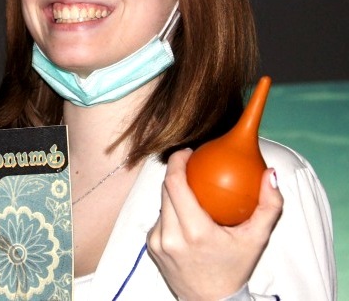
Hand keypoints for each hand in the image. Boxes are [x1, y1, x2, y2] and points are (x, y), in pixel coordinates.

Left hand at [146, 148, 282, 300]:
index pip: (174, 184)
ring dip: (174, 192)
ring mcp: (158, 243)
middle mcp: (171, 237)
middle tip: (192, 165)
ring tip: (190, 187)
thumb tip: (269, 173)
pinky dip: (171, 211)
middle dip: (176, 172)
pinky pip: (160, 218)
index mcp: (195, 232)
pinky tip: (185, 211)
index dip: (176, 162)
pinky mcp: (152, 248)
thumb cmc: (236, 268)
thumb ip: (269, 206)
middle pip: (166, 189)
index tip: (187, 152)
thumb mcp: (257, 239)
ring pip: (162, 202)